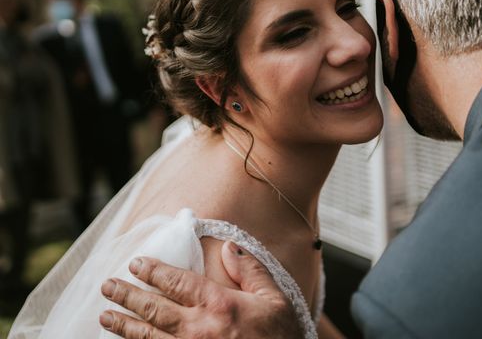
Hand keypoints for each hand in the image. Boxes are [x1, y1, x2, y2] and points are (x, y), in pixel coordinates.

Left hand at [100, 241, 302, 337]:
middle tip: (107, 286)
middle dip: (128, 296)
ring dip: (124, 325)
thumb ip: (250, 270)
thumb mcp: (275, 299)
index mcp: (219, 305)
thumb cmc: (281, 337)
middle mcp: (199, 329)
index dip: (154, 271)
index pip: (178, 282)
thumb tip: (228, 247)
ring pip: (148, 338)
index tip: (136, 263)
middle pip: (155, 309)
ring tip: (104, 315)